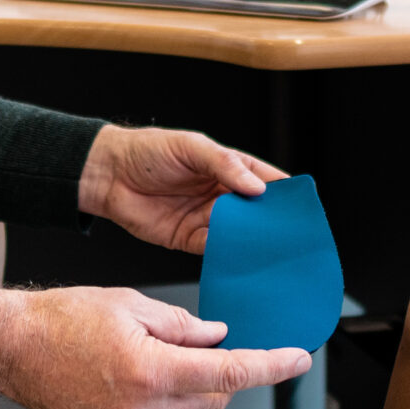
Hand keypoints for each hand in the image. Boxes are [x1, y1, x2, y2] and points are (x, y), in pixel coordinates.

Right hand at [0, 284, 312, 408]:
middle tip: (208, 341)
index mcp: (151, 371)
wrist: (9, 347)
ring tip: (158, 348)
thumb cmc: (59, 319)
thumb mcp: (130, 306)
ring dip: (192, 384)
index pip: (230, 373)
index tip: (298, 360)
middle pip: (214, 399)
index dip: (271, 367)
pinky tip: (134, 367)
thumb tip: (217, 336)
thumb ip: (181, 324)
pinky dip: (162, 392)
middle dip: (225, 373)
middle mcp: (142, 408)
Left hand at [80, 125, 284, 252]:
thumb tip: (257, 186)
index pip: (265, 181)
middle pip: (256, 213)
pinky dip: (226, 256)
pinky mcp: (188, 239)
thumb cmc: (146, 151)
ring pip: (238, 234)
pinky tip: (239, 260)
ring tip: (271, 254)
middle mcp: (220, 194)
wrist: (107, 175)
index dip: (284, 193)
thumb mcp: (189, 148)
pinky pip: (213, 250)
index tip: (302, 207)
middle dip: (273, 225)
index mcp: (227, 167)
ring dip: (252, 244)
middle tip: (292, 238)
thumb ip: (224, 165)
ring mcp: (205, 218)